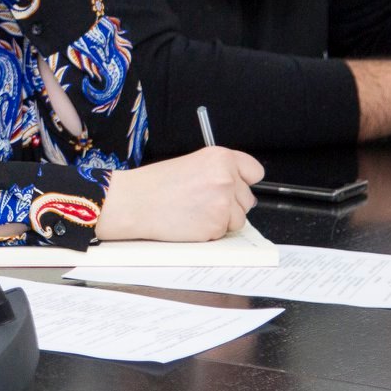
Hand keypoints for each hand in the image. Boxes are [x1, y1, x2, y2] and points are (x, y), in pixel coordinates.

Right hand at [94, 147, 262, 242]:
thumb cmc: (156, 184)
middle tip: (204, 201)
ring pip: (239, 218)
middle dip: (231, 204)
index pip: (255, 171)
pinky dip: (210, 231)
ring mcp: (224, 203)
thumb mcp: (193, 164)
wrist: (135, 202)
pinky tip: (191, 221)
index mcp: (221, 157)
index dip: (244, 181)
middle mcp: (227, 178)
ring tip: (195, 211)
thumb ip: (219, 173)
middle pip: (248, 198)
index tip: (236, 186)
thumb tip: (238, 190)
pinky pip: (224, 232)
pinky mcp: (217, 225)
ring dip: (222, 219)